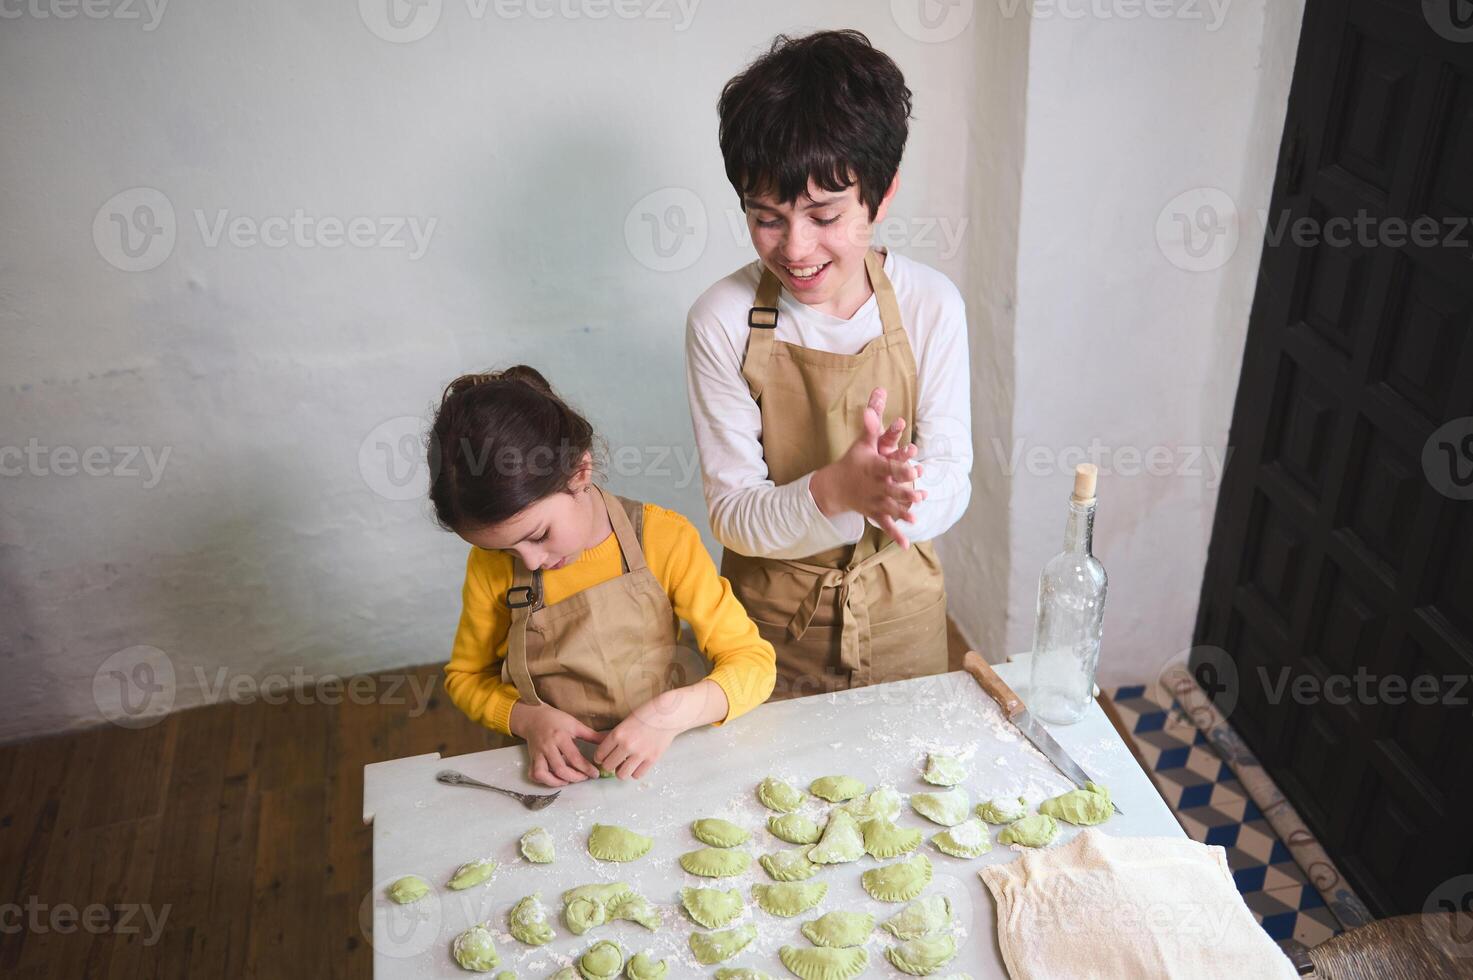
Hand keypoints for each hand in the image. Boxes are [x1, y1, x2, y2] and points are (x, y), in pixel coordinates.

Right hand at [509, 702, 603, 786]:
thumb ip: (592, 735)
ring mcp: (538, 754)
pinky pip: (533, 774)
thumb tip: (609, 740)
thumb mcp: (575, 724)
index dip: (586, 769)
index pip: (574, 757)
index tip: (595, 774)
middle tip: (584, 778)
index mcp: (561, 737)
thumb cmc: (556, 720)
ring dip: (557, 782)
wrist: (533, 717)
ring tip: (568, 781)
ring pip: (543, 774)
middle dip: (575, 777)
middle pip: (560, 769)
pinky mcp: (532, 758)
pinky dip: (543, 781)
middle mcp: (548, 747)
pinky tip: (554, 780)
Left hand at [593, 682, 727, 779]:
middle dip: (609, 764)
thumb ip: (612, 735)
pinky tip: (637, 764)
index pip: (600, 754)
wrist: (668, 714)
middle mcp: (627, 745)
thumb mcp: (625, 722)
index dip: (600, 757)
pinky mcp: (652, 759)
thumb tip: (599, 745)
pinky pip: (637, 775)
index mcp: (617, 733)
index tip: (603, 756)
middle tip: (614, 761)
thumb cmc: (646, 714)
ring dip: (621, 771)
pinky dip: (635, 772)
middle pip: (608, 766)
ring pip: (621, 774)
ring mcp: (640, 754)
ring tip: (625, 765)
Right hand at [810, 387, 926, 547]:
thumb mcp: (862, 441)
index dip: (901, 466)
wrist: (834, 487)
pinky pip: (885, 525)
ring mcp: (873, 501)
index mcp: (873, 467)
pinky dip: (895, 535)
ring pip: (890, 508)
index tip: (914, 467)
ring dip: (903, 512)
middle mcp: (874, 485)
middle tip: (919, 494)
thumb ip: (874, 419)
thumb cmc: (854, 461)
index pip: (888, 466)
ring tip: (916, 516)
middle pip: (890, 489)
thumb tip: (880, 390)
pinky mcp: (874, 514)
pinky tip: (906, 545)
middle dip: (904, 492)